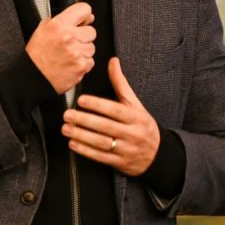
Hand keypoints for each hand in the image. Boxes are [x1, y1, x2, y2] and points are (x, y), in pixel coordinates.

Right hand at [26, 2, 95, 93]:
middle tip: (71, 43)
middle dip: (83, 37)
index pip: (84, 9)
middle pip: (91, 31)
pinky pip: (90, 61)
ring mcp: (76, 52)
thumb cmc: (37, 55)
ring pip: (91, 47)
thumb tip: (84, 17)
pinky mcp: (81, 66)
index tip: (84, 19)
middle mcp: (68, 37)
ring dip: (83, 51)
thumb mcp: (43, 29)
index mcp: (58, 25)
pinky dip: (82, 63)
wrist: (34, 76)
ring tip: (69, 55)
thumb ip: (62, 20)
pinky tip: (71, 63)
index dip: (84, 15)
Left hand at [62, 57, 159, 175]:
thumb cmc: (142, 124)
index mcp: (136, 117)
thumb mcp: (135, 104)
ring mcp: (126, 150)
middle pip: (106, 126)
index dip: (97, 105)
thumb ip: (121, 84)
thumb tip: (113, 61)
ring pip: (101, 143)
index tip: (81, 100)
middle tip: (68, 114)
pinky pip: (101, 157)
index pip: (115, 110)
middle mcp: (132, 133)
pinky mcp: (120, 163)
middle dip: (85, 120)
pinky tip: (73, 144)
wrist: (158, 154)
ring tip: (66, 128)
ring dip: (81, 136)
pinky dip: (85, 151)